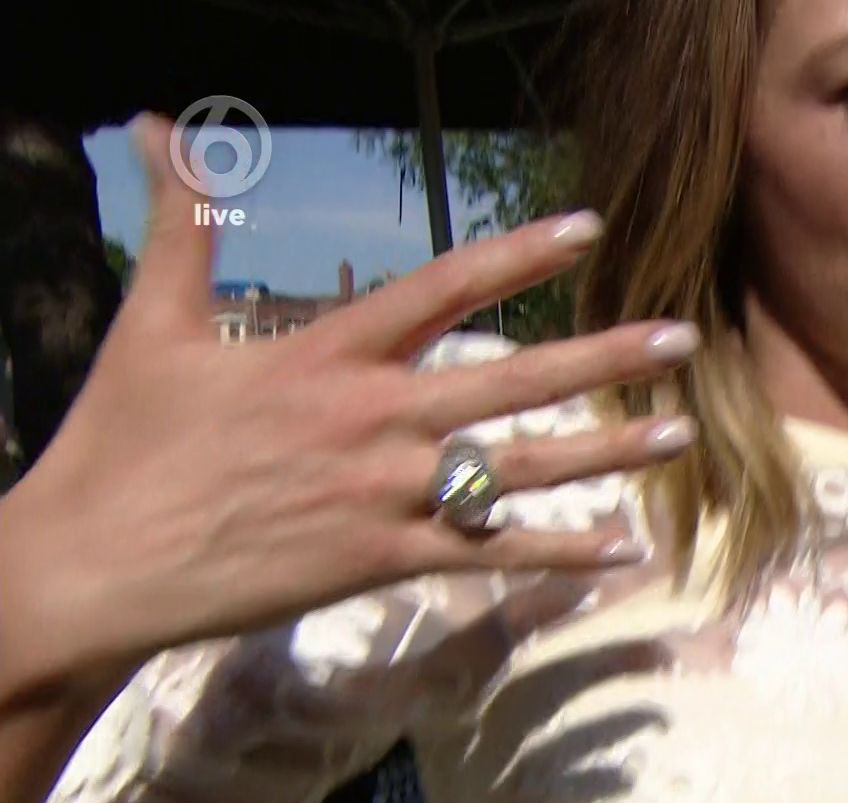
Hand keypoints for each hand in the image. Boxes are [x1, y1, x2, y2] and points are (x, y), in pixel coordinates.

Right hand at [0, 115, 696, 693]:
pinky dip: (559, 552)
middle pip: (513, 376)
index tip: (590, 229)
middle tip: (683, 339)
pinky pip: (491, 556)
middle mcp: (373, 417)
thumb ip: (180, 227)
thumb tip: (153, 130)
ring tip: (682, 433)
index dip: (520, 253)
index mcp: (328, 352)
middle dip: (604, 356)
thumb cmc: (124, 444)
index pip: (443, 286)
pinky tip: (622, 548)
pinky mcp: (383, 561)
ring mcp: (385, 493)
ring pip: (521, 467)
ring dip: (608, 450)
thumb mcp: (151, 323)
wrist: (99, 562)